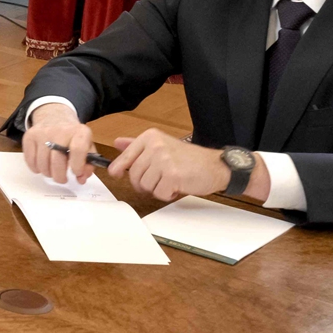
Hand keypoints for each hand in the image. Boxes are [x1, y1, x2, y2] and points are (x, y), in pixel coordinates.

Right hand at [22, 101, 95, 179]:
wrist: (54, 117)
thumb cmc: (72, 136)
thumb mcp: (87, 146)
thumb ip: (89, 164)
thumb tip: (81, 179)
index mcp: (79, 132)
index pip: (78, 150)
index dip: (77, 166)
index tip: (76, 173)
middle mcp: (60, 130)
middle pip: (57, 161)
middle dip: (60, 176)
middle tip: (62, 179)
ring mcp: (42, 133)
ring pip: (42, 163)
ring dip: (48, 173)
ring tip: (52, 171)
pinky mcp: (29, 136)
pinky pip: (30, 160)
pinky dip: (36, 168)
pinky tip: (42, 166)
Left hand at [109, 130, 254, 201]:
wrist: (216, 166)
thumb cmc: (190, 159)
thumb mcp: (162, 145)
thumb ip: (138, 145)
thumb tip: (117, 143)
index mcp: (150, 137)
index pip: (125, 156)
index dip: (118, 169)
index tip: (116, 174)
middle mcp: (155, 145)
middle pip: (133, 175)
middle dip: (143, 183)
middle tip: (157, 181)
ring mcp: (163, 160)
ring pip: (144, 185)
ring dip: (156, 189)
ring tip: (170, 181)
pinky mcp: (172, 175)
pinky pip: (158, 193)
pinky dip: (167, 195)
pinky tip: (176, 187)